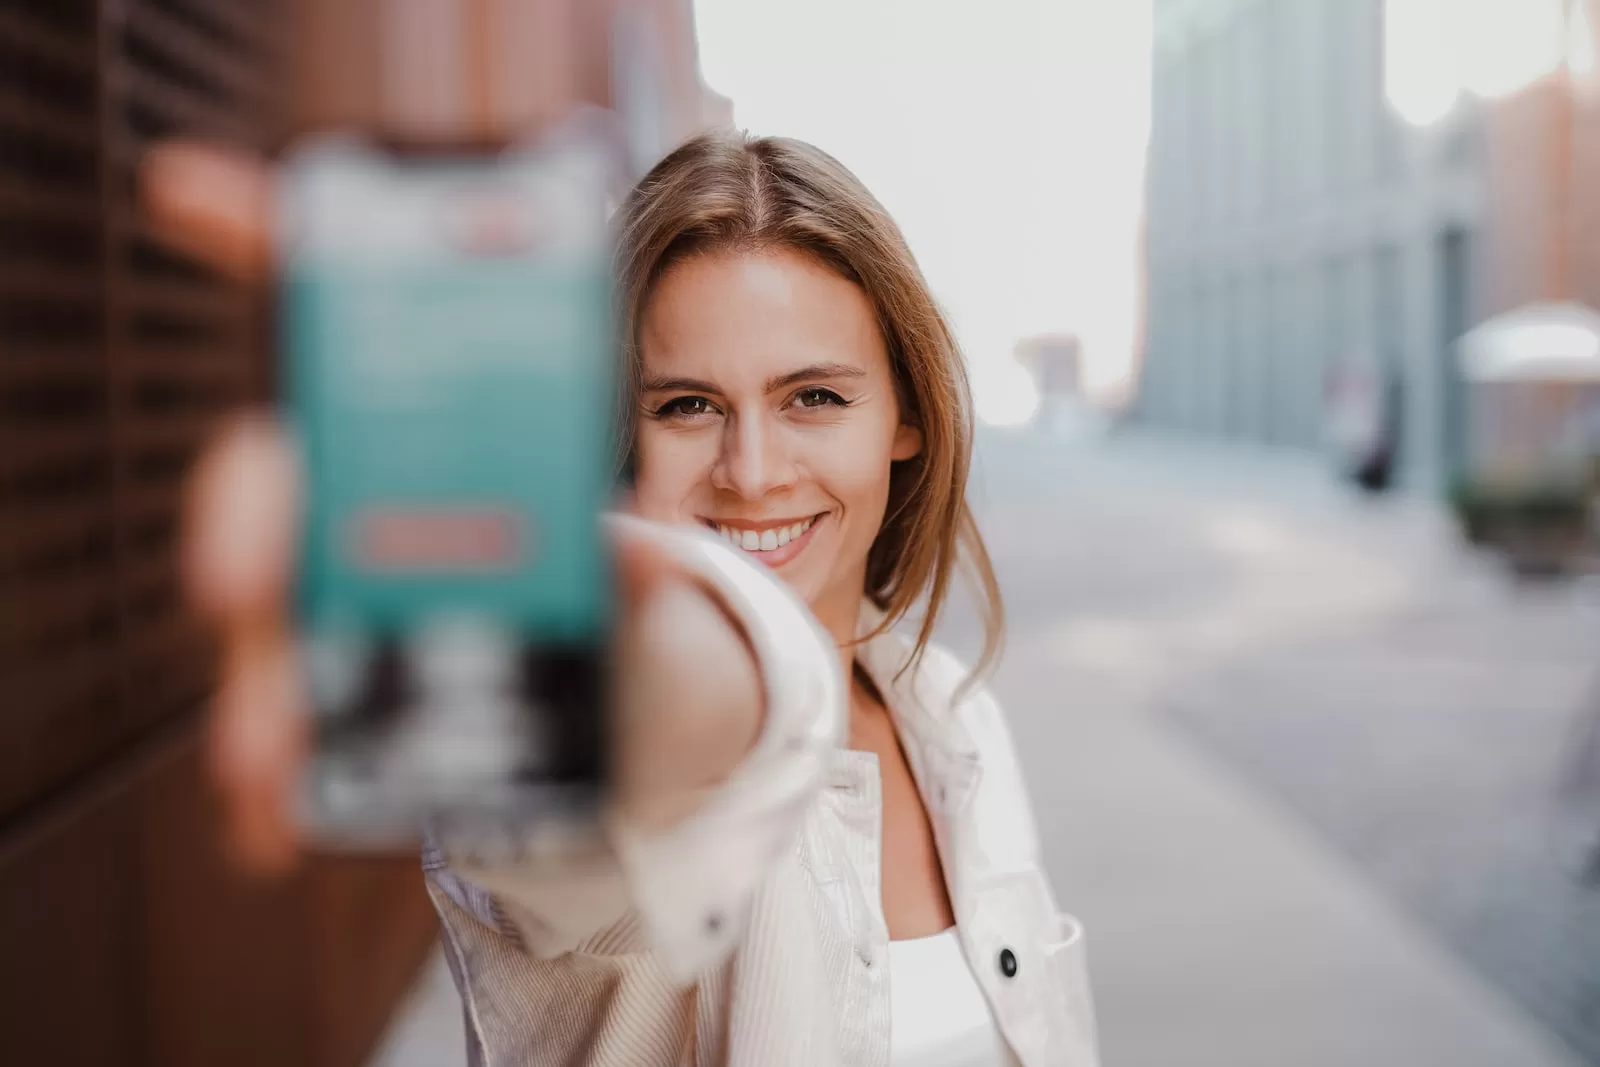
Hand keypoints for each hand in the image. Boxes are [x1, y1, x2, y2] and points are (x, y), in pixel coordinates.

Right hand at [156, 145, 763, 873]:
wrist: (603, 663)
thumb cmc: (580, 557)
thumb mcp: (616, 539)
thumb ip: (618, 544)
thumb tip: (646, 568)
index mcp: (403, 432)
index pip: (329, 311)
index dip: (255, 235)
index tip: (192, 189)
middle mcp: (343, 506)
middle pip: (268, 497)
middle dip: (243, 532)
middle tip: (236, 577)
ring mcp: (334, 596)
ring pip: (271, 629)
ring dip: (253, 696)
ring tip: (260, 765)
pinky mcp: (350, 683)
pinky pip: (302, 731)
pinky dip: (280, 786)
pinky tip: (273, 830)